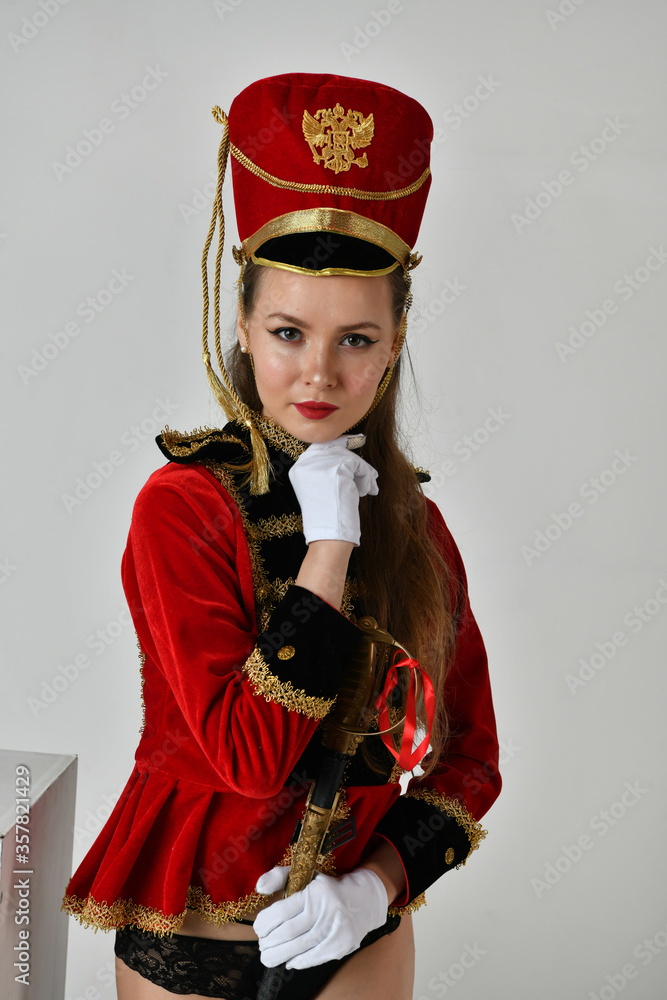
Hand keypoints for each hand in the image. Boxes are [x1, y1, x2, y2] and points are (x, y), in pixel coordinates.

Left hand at [253, 866, 387, 968]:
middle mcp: (326, 910)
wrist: (363, 900)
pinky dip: (297, 962)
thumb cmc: (325, 889)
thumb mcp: (305, 875)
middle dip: (269, 943)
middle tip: (262, 945)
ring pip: (299, 948)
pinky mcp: (342, 945)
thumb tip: (259, 888)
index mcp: (315, 892)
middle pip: (288, 933)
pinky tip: (288, 961)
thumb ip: (279, 877)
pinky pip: (313, 958)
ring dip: (278, 955)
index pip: (282, 912)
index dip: (265, 924)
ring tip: (268, 956)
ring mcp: (336, 929)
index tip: (258, 928)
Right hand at [288, 435, 378, 546]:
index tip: (356, 441)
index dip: (340, 444)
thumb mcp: (321, 488)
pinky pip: (358, 465)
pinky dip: (366, 477)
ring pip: (350, 457)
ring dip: (363, 473)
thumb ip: (327, 470)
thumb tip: (346, 453)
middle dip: (355, 460)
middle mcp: (305, 463)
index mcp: (298, 469)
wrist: (329, 536)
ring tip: (367, 489)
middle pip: (336, 448)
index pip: (320, 447)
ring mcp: (320, 464)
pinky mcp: (336, 468)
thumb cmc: (328, 518)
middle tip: (369, 471)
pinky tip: (366, 491)